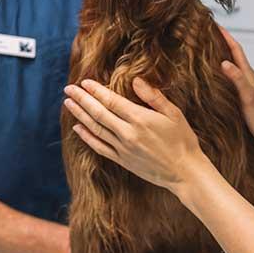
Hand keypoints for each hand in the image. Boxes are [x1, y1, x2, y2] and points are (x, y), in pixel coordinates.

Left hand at [64, 78, 214, 195]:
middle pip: (98, 113)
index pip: (111, 101)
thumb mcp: (174, 114)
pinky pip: (100, 147)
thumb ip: (154, 97)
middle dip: (82, 99)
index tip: (84, 82)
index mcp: (140, 119)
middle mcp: (128, 133)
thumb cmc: (183, 140)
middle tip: (68, 89)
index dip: (96, 91)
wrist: (184, 172)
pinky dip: (87, 137)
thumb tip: (136, 80)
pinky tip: (78, 128)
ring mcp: (123, 148)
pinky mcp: (122, 160)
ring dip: (80, 115)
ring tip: (68, 103)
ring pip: (96, 129)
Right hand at [218, 26, 253, 162]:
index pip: (235, 49)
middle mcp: (247, 78)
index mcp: (248, 75)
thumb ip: (238, 80)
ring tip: (205, 49)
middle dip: (220, 41)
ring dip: (220, 55)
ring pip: (231, 65)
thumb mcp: (249, 98)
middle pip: (232, 54)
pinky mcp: (243, 97)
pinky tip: (213, 76)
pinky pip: (229, 78)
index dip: (225, 35)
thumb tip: (224, 62)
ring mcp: (245, 87)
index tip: (213, 23)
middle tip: (205, 32)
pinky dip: (220, 72)